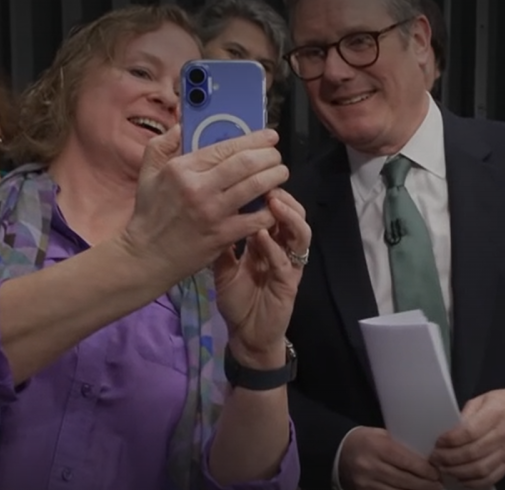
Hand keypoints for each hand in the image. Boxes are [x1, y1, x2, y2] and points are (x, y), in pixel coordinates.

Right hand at [120, 126, 287, 288]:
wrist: (147, 256)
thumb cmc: (150, 215)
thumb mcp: (147, 174)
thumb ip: (162, 145)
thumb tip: (180, 126)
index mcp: (182, 169)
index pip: (226, 147)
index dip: (254, 139)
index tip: (270, 136)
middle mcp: (198, 188)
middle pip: (246, 163)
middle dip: (269, 156)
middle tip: (277, 156)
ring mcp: (213, 212)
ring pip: (256, 186)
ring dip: (275, 177)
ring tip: (281, 173)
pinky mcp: (223, 235)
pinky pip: (257, 218)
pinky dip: (270, 209)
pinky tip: (274, 204)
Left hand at [213, 188, 310, 364]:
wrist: (247, 334)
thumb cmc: (238, 298)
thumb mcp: (223, 262)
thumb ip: (220, 237)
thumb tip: (204, 208)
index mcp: (269, 238)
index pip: (274, 205)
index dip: (267, 186)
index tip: (251, 169)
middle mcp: (284, 247)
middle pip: (293, 212)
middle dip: (282, 192)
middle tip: (266, 177)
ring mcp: (290, 264)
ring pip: (300, 232)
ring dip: (287, 215)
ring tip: (273, 201)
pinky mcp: (290, 283)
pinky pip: (287, 261)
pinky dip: (275, 246)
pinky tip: (262, 234)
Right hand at [338, 427, 441, 489]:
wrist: (339, 454)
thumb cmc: (365, 441)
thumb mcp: (381, 436)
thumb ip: (401, 446)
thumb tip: (428, 457)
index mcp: (377, 447)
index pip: (406, 461)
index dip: (425, 469)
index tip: (437, 472)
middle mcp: (371, 466)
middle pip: (405, 480)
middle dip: (426, 484)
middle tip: (440, 485)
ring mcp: (366, 483)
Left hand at [430, 389, 504, 487]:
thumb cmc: (502, 403)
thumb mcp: (481, 399)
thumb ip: (465, 415)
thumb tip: (447, 433)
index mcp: (495, 413)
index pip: (469, 432)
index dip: (450, 439)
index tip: (438, 442)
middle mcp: (504, 434)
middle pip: (472, 453)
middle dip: (449, 458)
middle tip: (435, 458)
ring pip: (480, 469)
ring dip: (458, 472)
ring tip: (444, 468)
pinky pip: (491, 478)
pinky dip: (473, 482)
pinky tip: (460, 477)